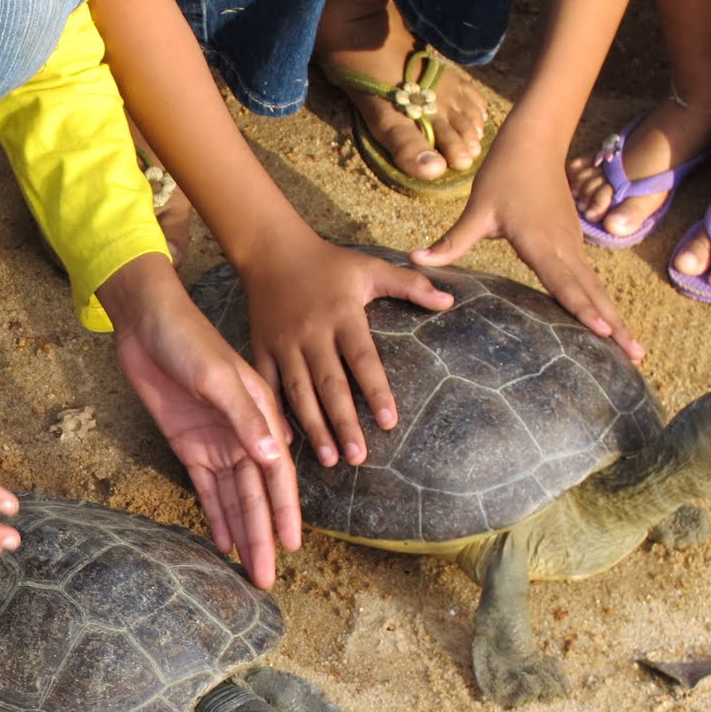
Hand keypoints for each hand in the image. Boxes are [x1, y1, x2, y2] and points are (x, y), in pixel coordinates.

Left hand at [99, 256, 299, 587]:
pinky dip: (214, 515)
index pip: (277, 474)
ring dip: (241, 532)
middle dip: (262, 536)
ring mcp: (216, 442)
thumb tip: (275, 457)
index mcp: (261, 416)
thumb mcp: (217, 377)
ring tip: (247, 570)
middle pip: (256, 495)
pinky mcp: (189, 445)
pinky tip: (221, 542)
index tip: (290, 547)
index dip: (284, 512)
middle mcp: (244, 435)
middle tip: (264, 579)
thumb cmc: (188, 340)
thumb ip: (244, 418)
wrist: (147, 324)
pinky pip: (206, 488)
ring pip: (233, 497)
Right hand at [243, 238, 450, 466]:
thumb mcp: (370, 268)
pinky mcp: (261, 348)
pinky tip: (290, 441)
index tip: (389, 422)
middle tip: (359, 457)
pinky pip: (268, 385)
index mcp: (342, 315)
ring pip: (299, 392)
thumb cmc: (328, 264)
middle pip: (331, 385)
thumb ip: (410, 286)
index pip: (363, 359)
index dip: (377, 391)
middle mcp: (312, 333)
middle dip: (344, 423)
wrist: (273, 252)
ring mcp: (284, 343)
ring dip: (315, 427)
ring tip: (331, 459)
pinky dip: (277, 413)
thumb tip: (449, 302)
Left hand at [411, 127, 644, 362]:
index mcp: (542, 243)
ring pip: (596, 288)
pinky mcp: (572, 242)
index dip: (583, 309)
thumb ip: (451, 241)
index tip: (604, 334)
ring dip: (615, 317)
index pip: (565, 284)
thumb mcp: (477, 210)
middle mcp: (565, 247)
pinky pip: (589, 279)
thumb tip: (415, 260)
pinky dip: (602, 302)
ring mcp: (573, 245)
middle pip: (592, 293)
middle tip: (637, 357)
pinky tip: (608, 323)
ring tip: (635, 350)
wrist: (534, 143)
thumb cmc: (504, 174)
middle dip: (615, 326)